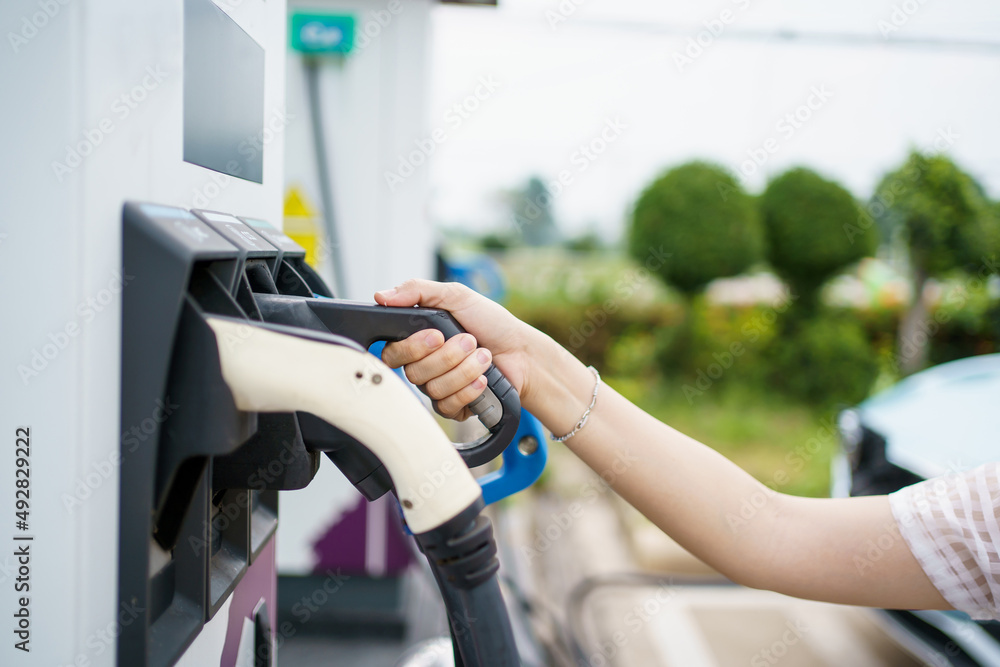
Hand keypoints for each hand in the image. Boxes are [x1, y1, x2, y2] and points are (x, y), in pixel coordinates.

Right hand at [375, 279, 533, 420]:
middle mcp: (424, 365)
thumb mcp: (457, 296)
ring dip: (464, 370)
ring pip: (432, 389)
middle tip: (469, 340)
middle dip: (446, 356)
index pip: (392, 352)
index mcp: (419, 339)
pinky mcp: (453, 406)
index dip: (411, 348)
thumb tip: (381, 296)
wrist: (522, 351)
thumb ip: (418, 291)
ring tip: (484, 355)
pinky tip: (483, 378)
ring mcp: (437, 387)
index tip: (436, 335)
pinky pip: (447, 406)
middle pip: (412, 372)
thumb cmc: (491, 323)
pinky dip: (468, 389)